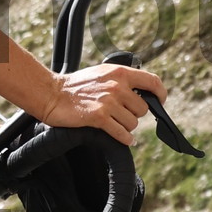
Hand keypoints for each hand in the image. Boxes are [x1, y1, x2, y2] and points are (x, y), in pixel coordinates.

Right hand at [41, 61, 164, 143]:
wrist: (51, 94)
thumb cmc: (75, 86)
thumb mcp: (101, 74)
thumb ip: (121, 80)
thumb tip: (141, 92)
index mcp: (120, 73)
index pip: (153, 82)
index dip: (160, 94)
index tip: (159, 102)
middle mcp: (117, 86)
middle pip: (143, 109)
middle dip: (134, 115)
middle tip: (122, 116)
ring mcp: (108, 102)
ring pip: (133, 123)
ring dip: (126, 127)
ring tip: (114, 124)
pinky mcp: (99, 117)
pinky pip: (122, 133)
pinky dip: (125, 139)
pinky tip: (124, 139)